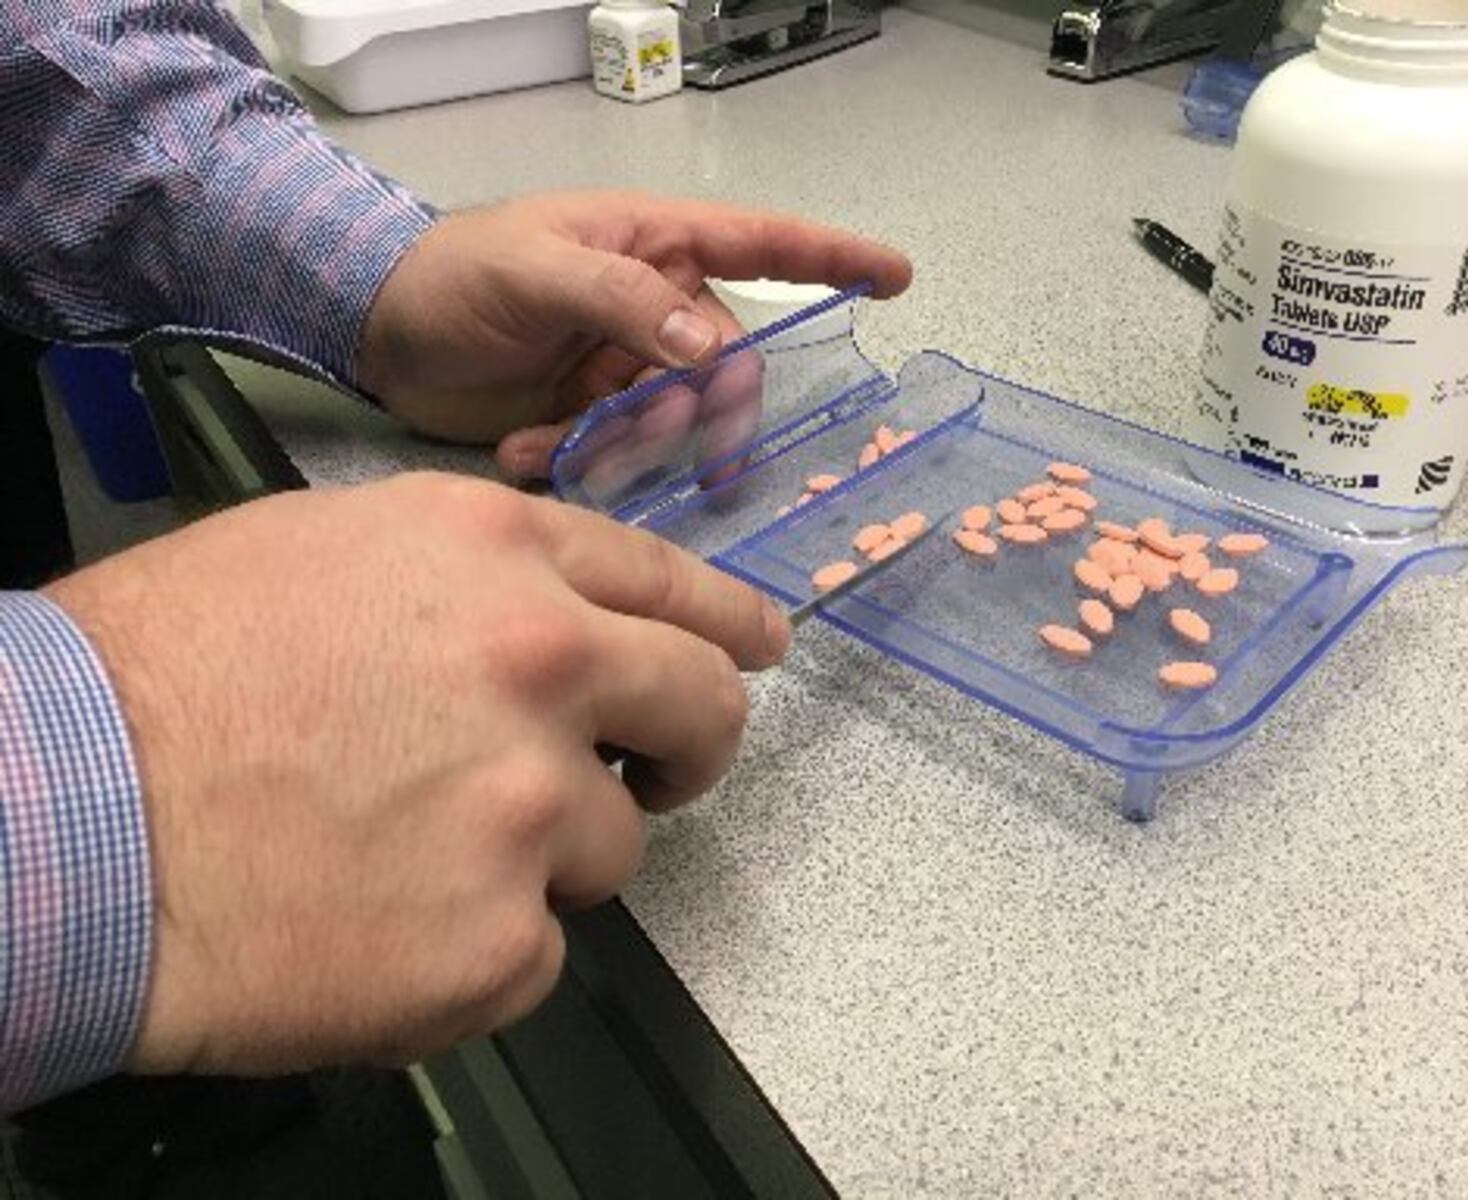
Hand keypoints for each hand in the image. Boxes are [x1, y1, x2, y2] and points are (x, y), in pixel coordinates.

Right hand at [45, 474, 789, 1073]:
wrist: (64, 815)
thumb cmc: (164, 678)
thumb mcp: (327, 554)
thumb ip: (472, 582)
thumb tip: (559, 620)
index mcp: (499, 556)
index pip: (672, 584)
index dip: (726, 622)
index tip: (759, 646)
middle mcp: (541, 664)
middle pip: (702, 707)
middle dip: (691, 745)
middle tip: (657, 773)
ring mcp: (529, 807)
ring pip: (614, 845)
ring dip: (543, 855)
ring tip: (414, 850)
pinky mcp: (497, 941)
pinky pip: (538, 948)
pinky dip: (480, 943)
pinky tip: (383, 918)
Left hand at [355, 191, 911, 479]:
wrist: (371, 332)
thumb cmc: (449, 274)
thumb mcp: (531, 268)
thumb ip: (619, 298)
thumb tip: (703, 342)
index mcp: (650, 245)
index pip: (759, 243)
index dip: (831, 256)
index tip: (894, 276)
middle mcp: (651, 306)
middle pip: (724, 369)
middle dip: (692, 414)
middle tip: (638, 437)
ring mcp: (624, 366)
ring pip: (677, 425)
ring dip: (626, 447)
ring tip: (558, 446)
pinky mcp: (592, 418)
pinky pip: (622, 455)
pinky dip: (581, 464)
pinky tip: (528, 452)